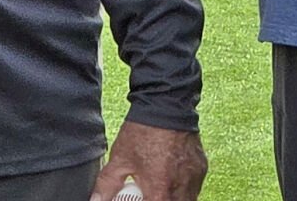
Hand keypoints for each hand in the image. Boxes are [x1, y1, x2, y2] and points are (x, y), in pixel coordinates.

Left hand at [90, 120, 206, 200]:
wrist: (166, 105)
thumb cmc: (144, 132)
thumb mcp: (120, 159)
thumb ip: (107, 185)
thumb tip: (95, 200)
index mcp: (160, 191)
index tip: (142, 197)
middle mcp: (181, 190)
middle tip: (150, 194)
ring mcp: (194, 180)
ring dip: (173, 198)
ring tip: (160, 187)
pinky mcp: (201, 169)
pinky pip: (194, 188)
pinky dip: (184, 188)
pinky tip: (172, 177)